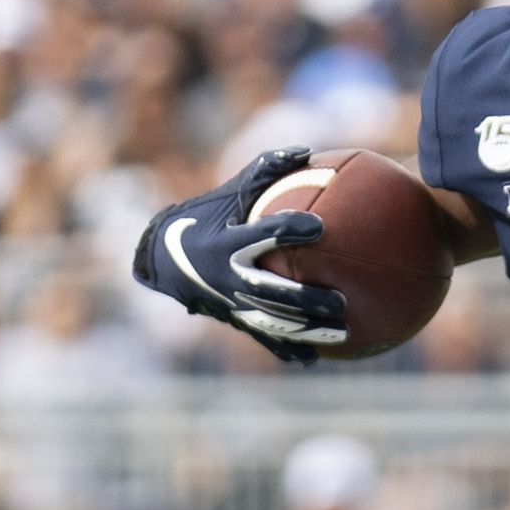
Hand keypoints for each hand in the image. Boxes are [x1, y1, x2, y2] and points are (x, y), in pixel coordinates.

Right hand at [131, 147, 348, 364]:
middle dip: (306, 299)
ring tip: (343, 332)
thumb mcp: (233, 190)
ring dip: (307, 331)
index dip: (289, 230)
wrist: (166, 256)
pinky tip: (313, 360)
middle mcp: (227, 277)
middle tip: (342, 301)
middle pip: (272, 291)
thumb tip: (308, 150)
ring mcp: (230, 303)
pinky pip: (261, 338)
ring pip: (272, 322)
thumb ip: (268, 168)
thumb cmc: (211, 215)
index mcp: (228, 243)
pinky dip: (285, 351)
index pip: (263, 235)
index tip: (319, 227)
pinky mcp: (232, 319)